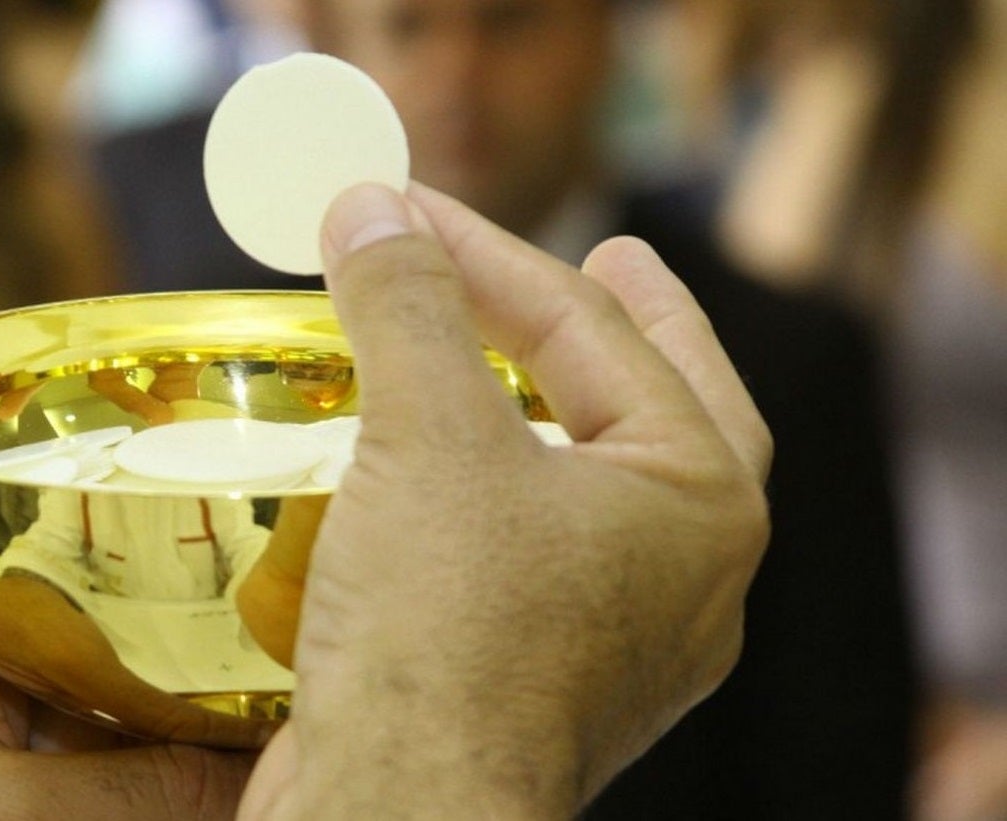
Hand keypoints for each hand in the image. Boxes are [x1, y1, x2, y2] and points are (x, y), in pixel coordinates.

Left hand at [0, 597, 254, 819]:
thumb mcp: (5, 810)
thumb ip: (143, 787)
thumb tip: (263, 772)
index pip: (87, 583)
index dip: (179, 597)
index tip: (260, 622)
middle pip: (116, 669)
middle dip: (196, 691)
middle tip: (287, 701)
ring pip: (115, 743)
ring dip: (183, 756)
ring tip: (270, 748)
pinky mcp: (1, 812)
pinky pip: (97, 795)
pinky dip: (151, 803)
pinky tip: (215, 798)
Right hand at [238, 183, 771, 818]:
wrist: (399, 819)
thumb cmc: (447, 636)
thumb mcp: (430, 436)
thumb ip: (412, 307)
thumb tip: (372, 209)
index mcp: (698, 502)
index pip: (596, 331)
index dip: (487, 251)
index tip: (398, 208)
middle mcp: (681, 574)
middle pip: (662, 409)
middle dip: (625, 328)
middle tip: (607, 259)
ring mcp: (615, 637)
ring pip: (597, 488)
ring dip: (556, 412)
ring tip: (524, 360)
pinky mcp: (538, 679)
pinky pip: (538, 554)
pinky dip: (503, 492)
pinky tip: (453, 478)